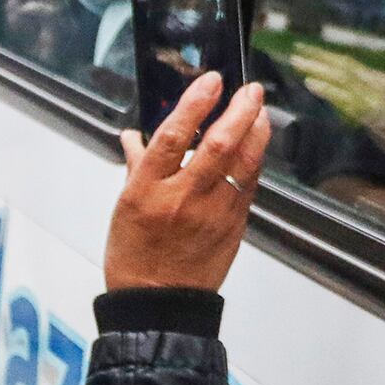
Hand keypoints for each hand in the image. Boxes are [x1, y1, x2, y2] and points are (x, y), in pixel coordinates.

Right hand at [106, 72, 268, 291]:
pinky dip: (255, 160)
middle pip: (219, 144)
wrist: (159, 303)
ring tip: (260, 110)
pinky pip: (250, 185)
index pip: (172, 136)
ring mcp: (213, 213)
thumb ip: (136, 166)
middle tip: (251, 90)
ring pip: (244, 163)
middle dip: (241, 110)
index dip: (195, 104)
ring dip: (257, 131)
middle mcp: (182, 198)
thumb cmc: (136, 256)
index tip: (211, 81)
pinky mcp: (234, 225)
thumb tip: (132, 136)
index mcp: (147, 191)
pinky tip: (256, 145)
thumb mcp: (124, 207)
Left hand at [293, 45, 384, 167]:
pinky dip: (329, 90)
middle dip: (322, 58)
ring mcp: (383, 101)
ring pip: (346, 80)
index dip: (334, 61)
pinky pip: (348, 100)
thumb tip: (366, 102)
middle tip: (299, 50)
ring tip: (298, 61)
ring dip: (320, 70)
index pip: (358, 69)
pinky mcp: (378, 118)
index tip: (315, 54)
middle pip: (349, 68)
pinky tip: (312, 83)